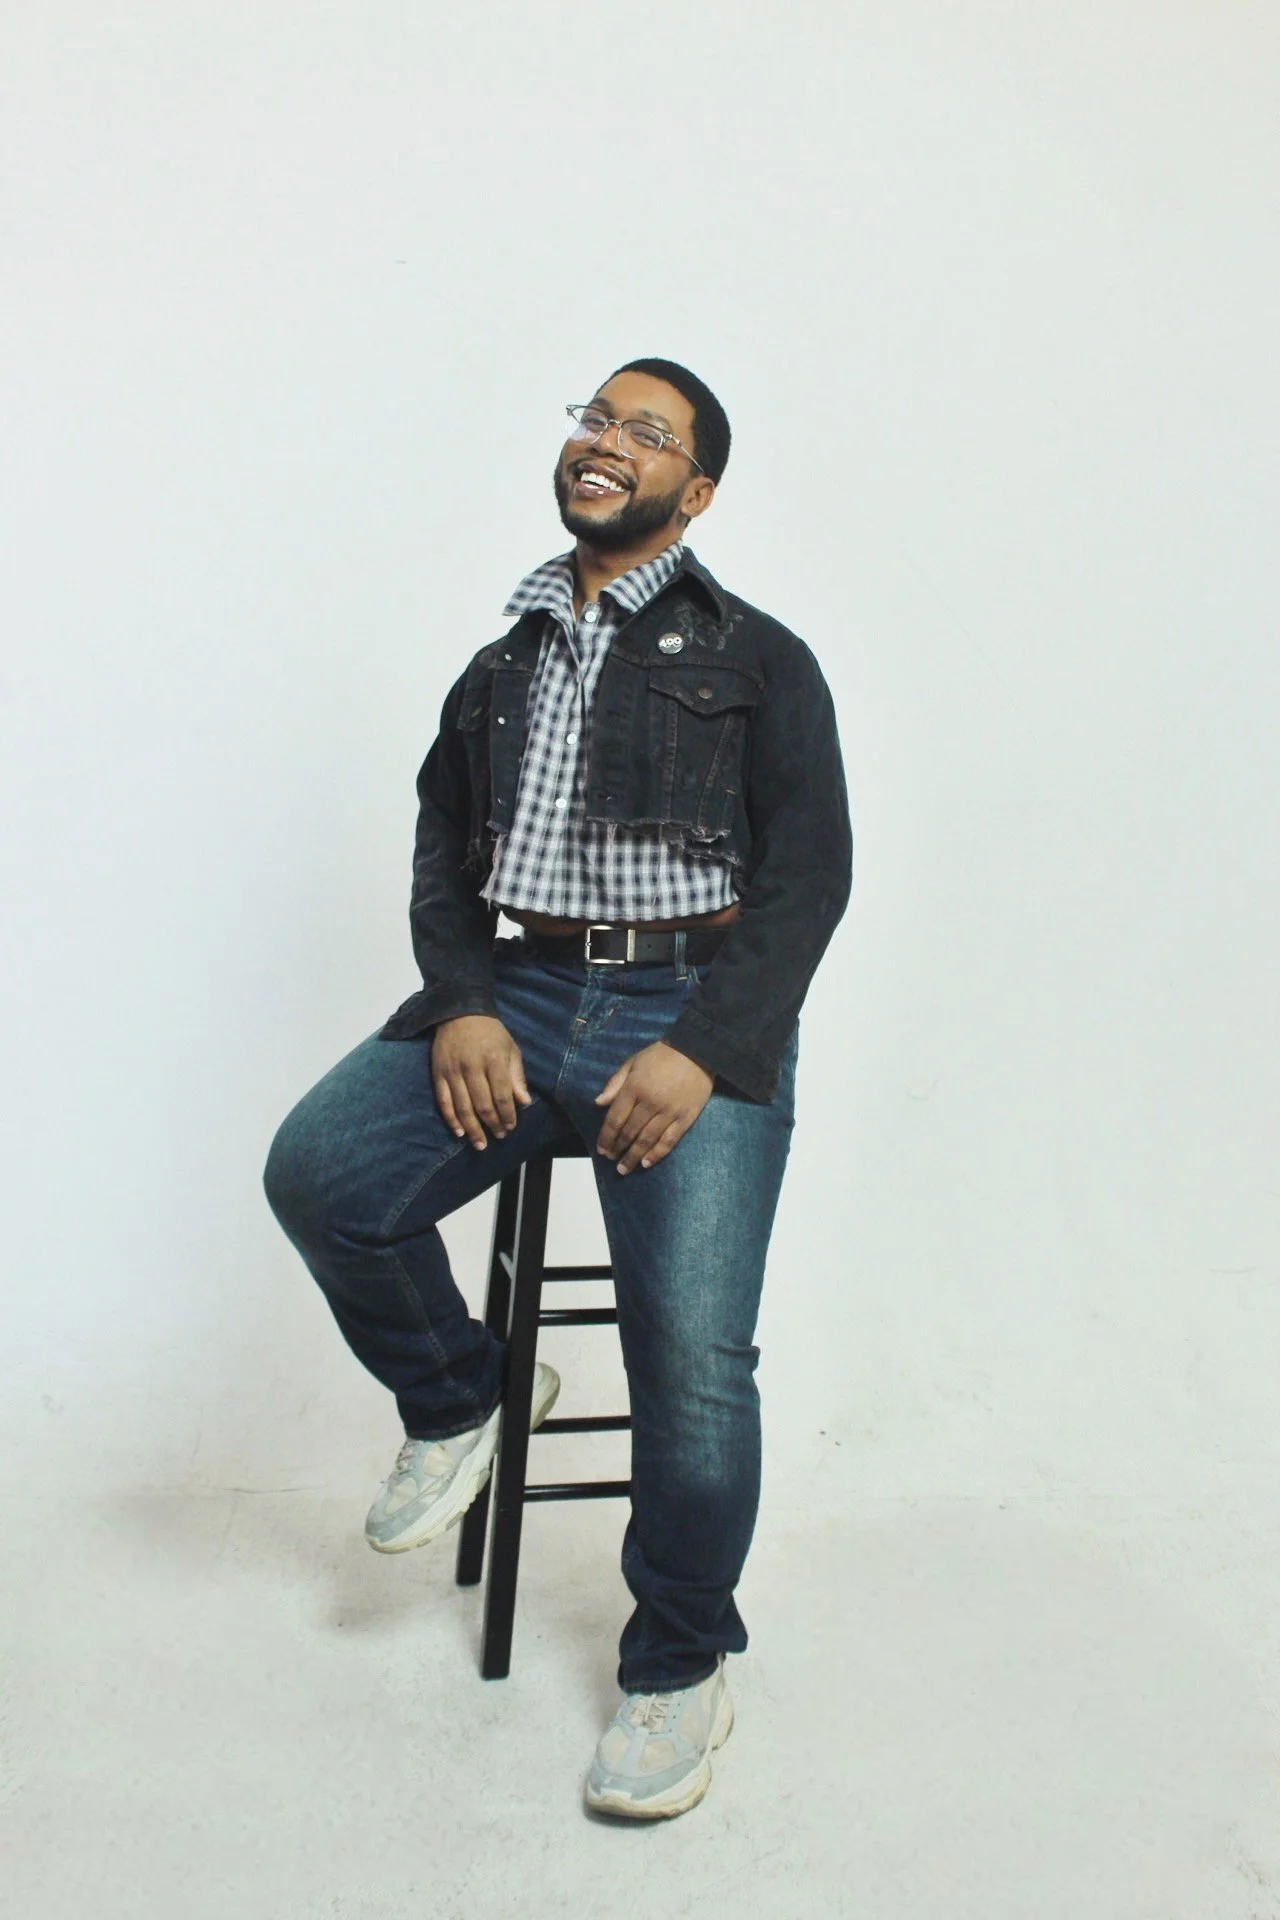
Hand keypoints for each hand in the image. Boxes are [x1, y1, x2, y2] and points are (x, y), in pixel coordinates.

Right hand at [432, 1016, 530, 1149]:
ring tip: (480, 1144)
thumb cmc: (490, 1033)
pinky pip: (443, 1101)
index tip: (511, 1126)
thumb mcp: (510, 1048)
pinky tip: (459, 1132)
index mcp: (493, 1059)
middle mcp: (472, 1066)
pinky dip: (451, 1119)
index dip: (507, 1115)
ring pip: (462, 1107)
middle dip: (492, 1124)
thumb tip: (524, 1102)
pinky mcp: (438, 1073)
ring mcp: (453, 1071)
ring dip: (472, 1129)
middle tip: (499, 1136)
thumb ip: (517, 1076)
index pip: (502, 1095)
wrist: (459, 1012)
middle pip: (482, 1104)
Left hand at [594, 1042, 713, 1173]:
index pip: (615, 1118)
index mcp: (635, 1087)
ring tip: (624, 1168)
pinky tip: (646, 1163)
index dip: (606, 1136)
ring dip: (633, 1156)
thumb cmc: (661, 1055)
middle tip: (610, 1159)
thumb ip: (615, 1083)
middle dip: (617, 1148)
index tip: (601, 1149)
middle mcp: (650, 1103)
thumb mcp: (633, 1062)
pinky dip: (657, 1154)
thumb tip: (598, 1103)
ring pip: (647, 1140)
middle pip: (629, 1132)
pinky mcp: (686, 1118)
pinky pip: (669, 1140)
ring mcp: (669, 1112)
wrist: (698, 1050)